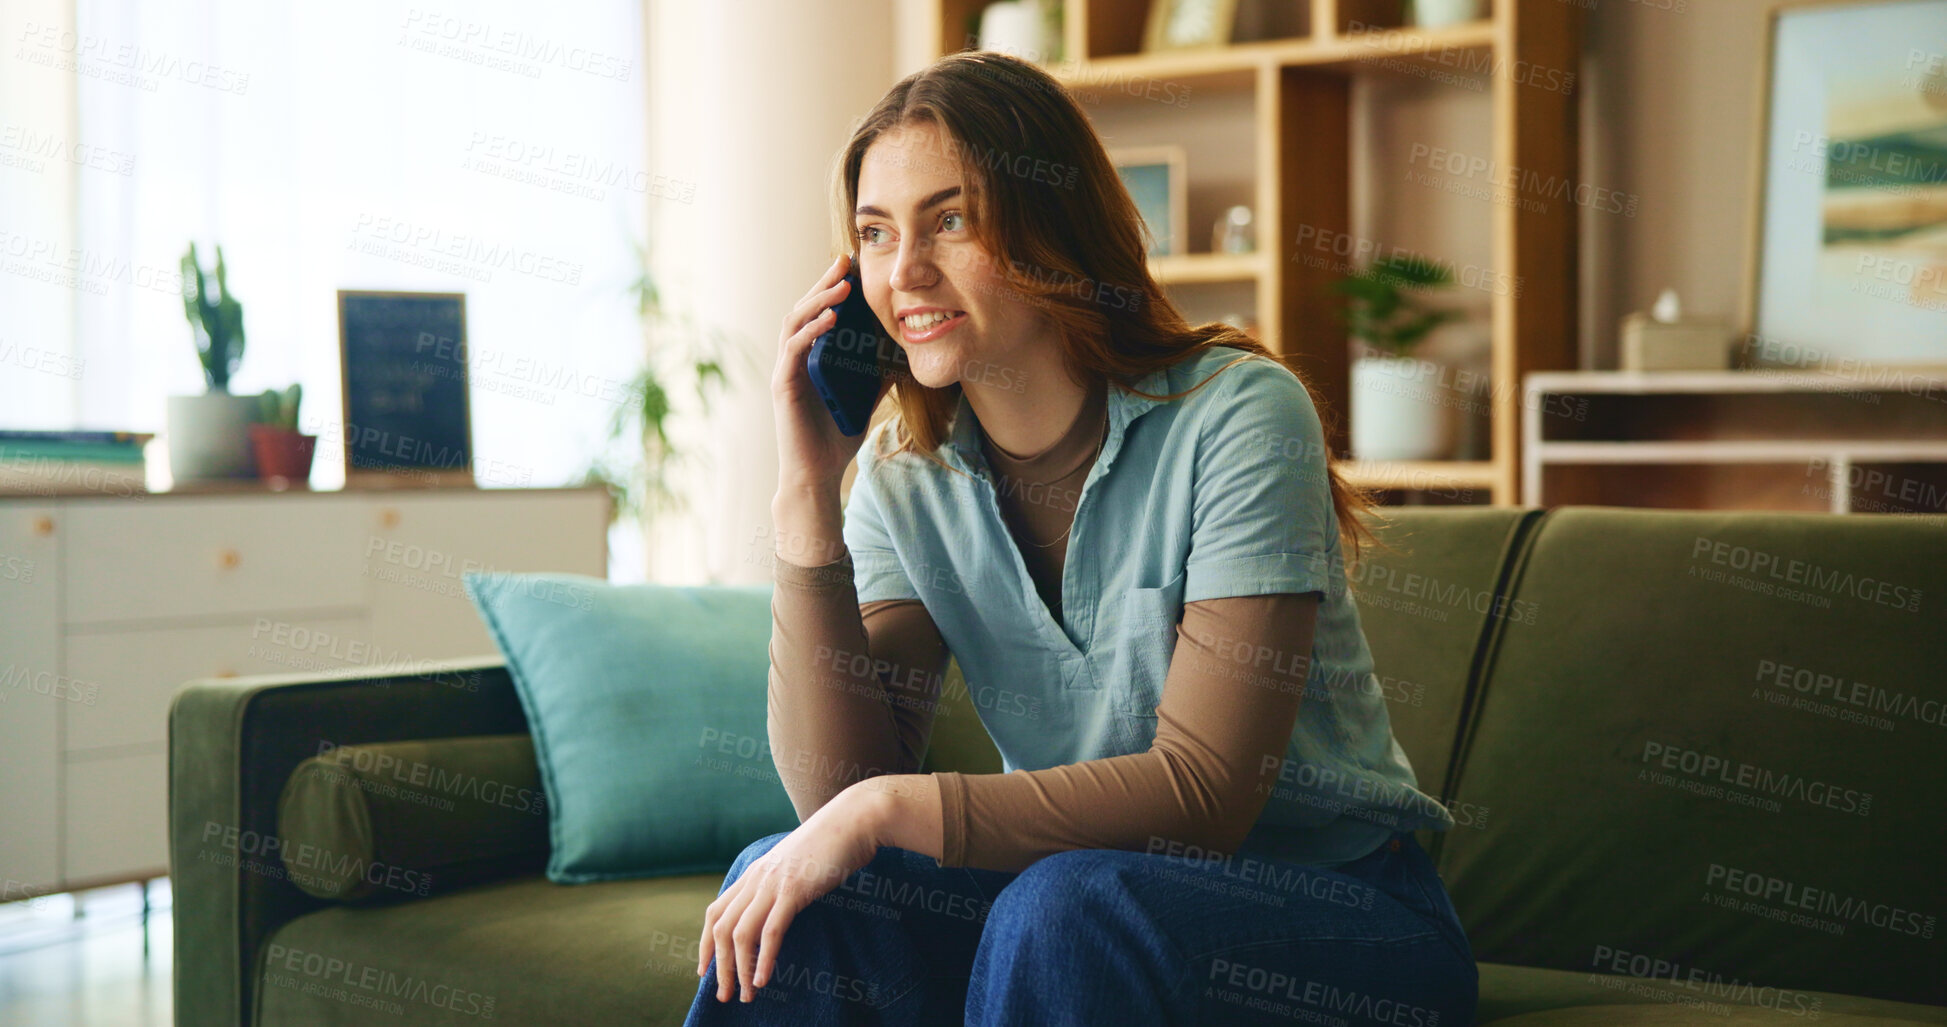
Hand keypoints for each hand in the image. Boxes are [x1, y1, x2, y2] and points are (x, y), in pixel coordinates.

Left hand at [696, 784, 886, 1002]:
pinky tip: (763, 980)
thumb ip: (781, 883)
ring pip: (740, 934)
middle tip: (724, 996)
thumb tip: (778, 907)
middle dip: (719, 967)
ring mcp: (773, 883)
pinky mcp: (794, 889)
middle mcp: (756, 879)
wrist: (854, 820)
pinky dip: (764, 959)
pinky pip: (771, 931)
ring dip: (739, 970)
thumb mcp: (796, 864)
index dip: (705, 944)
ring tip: (746, 995)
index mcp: (754, 873)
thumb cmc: (832, 844)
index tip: (705, 971)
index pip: (715, 912)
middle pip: (721, 929)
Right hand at [772, 252, 895, 494]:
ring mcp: (786, 369)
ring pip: (796, 321)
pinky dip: (812, 330)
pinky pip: (794, 349)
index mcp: (811, 356)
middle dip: (825, 282)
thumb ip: (878, 376)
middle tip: (845, 260)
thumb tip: (903, 357)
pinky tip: (832, 319)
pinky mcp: (783, 384)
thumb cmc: (836, 437)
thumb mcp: (866, 399)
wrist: (818, 473)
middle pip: (804, 307)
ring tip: (843, 286)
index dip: (833, 287)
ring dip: (819, 299)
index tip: (853, 266)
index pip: (818, 312)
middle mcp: (794, 357)